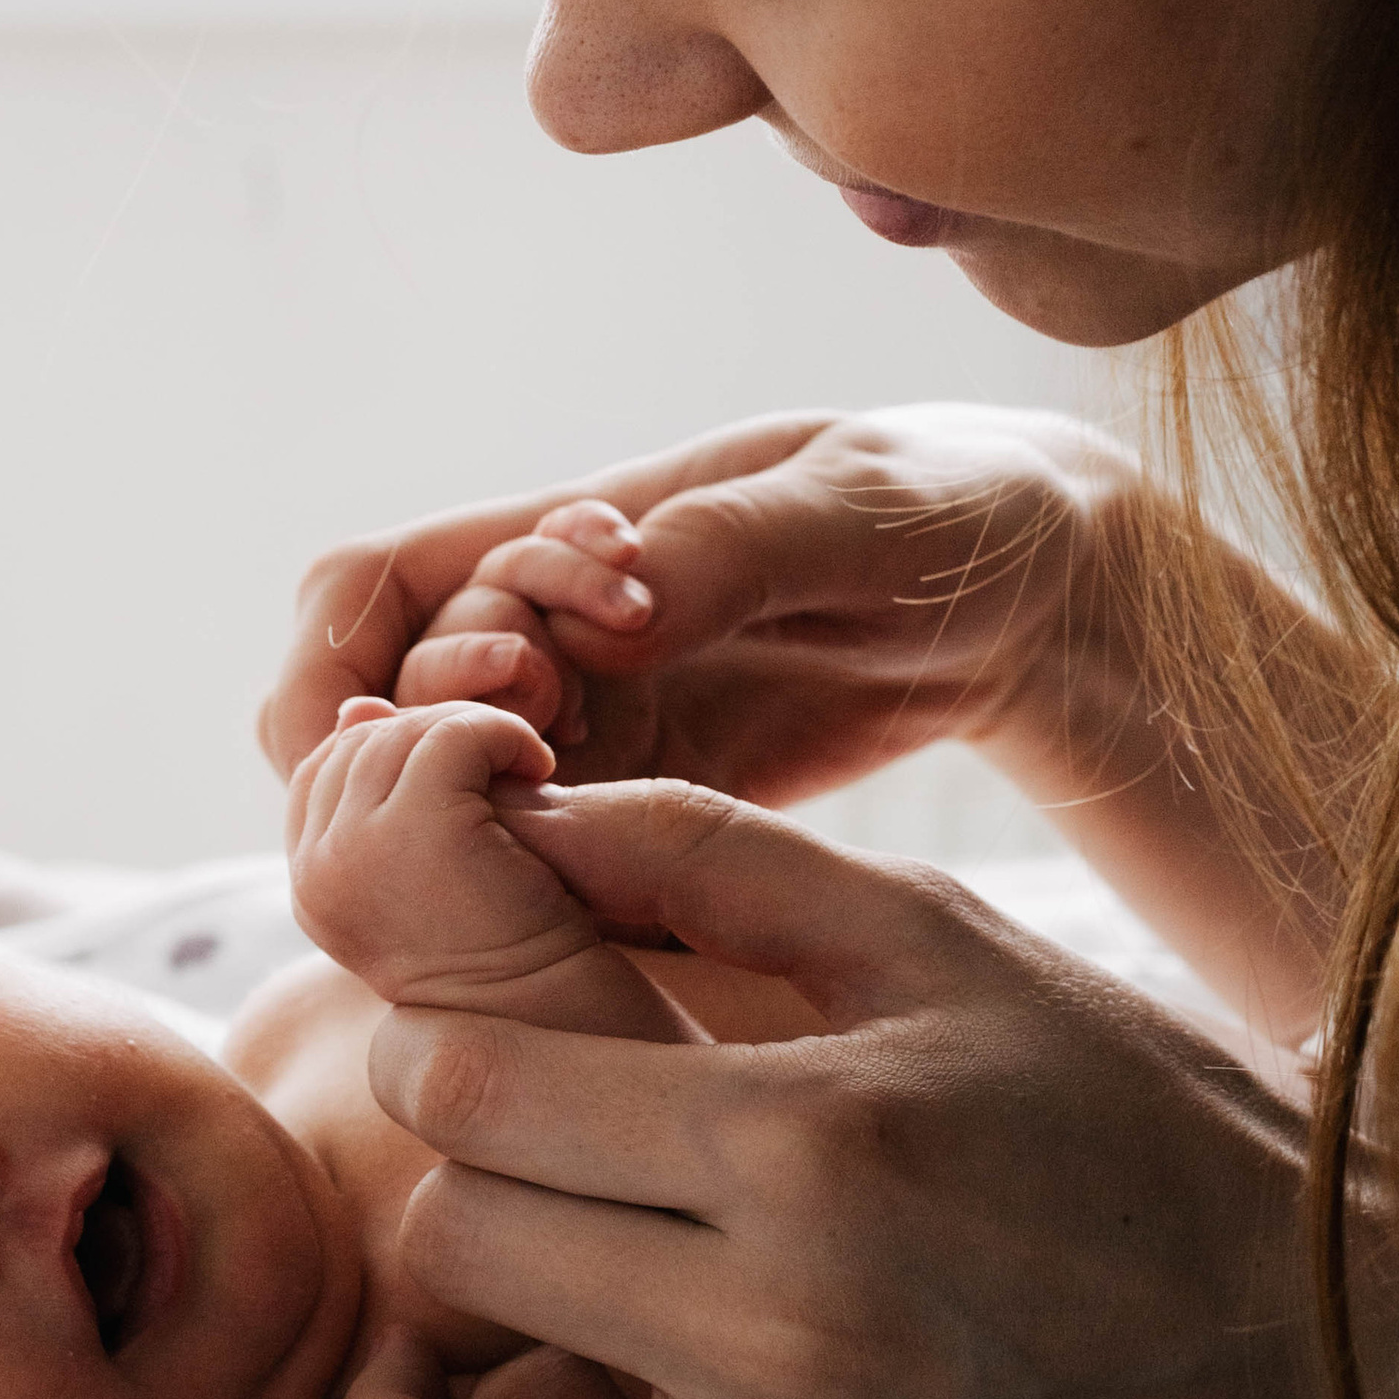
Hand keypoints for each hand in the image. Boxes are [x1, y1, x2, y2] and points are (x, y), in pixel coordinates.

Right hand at [262, 406, 1126, 805]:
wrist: (1045, 598)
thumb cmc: (952, 508)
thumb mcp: (857, 504)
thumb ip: (739, 545)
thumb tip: (629, 595)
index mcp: (569, 530)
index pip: (365, 588)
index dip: (352, 651)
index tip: (495, 678)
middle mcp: (554, 638)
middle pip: (379, 716)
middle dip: (437, 731)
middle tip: (561, 712)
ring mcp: (600, 740)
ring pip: (450, 812)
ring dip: (496, 818)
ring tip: (619, 789)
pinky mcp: (656, 826)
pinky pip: (548, 880)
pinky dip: (558, 894)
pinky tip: (654, 891)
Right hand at [288, 702, 696, 1045]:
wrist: (554, 1013)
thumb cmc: (505, 943)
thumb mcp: (428, 863)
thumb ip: (383, 795)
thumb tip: (356, 706)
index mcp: (309, 884)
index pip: (326, 766)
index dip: (396, 750)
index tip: (466, 776)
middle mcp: (315, 871)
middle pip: (361, 742)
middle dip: (434, 734)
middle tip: (503, 763)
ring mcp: (356, 851)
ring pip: (406, 731)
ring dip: (474, 730)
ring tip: (525, 767)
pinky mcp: (416, 829)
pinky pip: (451, 734)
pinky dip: (502, 733)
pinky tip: (541, 768)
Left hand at [317, 781, 1398, 1398]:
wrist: (1318, 1350)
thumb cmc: (1114, 1106)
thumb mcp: (932, 936)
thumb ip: (705, 854)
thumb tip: (513, 809)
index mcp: (811, 1143)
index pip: (478, 1098)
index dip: (422, 1049)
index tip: (444, 1043)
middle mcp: (794, 1339)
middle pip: (463, 1256)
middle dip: (440, 1190)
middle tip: (474, 1169)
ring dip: (410, 1395)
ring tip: (424, 1336)